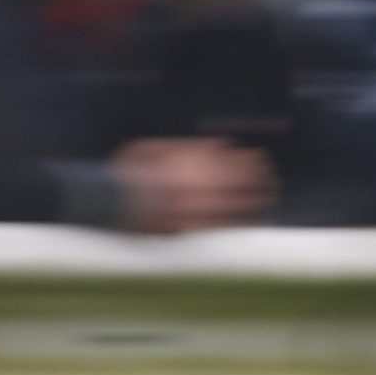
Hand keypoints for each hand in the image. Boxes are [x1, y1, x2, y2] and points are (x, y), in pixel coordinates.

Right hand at [113, 138, 273, 233]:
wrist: (104, 204)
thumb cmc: (126, 174)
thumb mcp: (149, 148)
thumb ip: (185, 145)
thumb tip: (221, 146)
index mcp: (182, 163)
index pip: (225, 160)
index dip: (245, 160)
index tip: (259, 158)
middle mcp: (189, 184)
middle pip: (233, 180)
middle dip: (256, 177)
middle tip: (271, 176)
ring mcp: (188, 208)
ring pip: (232, 203)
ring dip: (256, 197)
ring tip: (270, 194)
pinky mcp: (185, 229)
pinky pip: (221, 228)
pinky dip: (243, 223)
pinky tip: (258, 221)